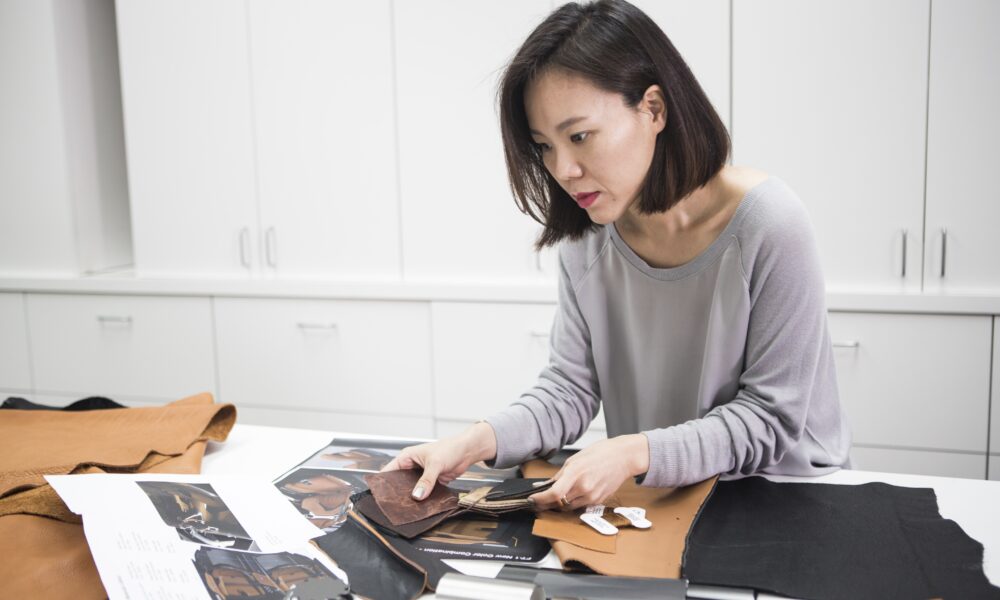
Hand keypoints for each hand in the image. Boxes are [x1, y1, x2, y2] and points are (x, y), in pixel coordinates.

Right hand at [381, 422, 497, 500]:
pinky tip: (421, 506)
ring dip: (412, 497)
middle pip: (399, 483)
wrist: (466, 452)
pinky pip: (423, 492)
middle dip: (398, 493)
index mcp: (407, 457)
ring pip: (411, 489)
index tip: (380, 495)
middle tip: (394, 506)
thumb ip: (426, 480)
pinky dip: (422, 499)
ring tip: (407, 509)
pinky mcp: (430, 482)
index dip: (384, 483)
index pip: (389, 471)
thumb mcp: (435, 464)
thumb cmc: (450, 448)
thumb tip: (417, 495)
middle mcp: (411, 466)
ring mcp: (420, 475)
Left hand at [528, 434, 649, 510]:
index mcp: (575, 473)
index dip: (540, 499)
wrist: (623, 457)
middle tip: (539, 500)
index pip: (554, 493)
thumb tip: (545, 485)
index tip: (532, 499)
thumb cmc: (599, 453)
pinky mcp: (598, 501)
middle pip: (559, 503)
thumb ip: (559, 475)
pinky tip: (573, 493)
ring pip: (569, 506)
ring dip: (560, 503)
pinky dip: (573, 501)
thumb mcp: (575, 459)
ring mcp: (592, 496)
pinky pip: (580, 505)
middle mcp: (584, 487)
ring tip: (555, 496)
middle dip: (547, 503)